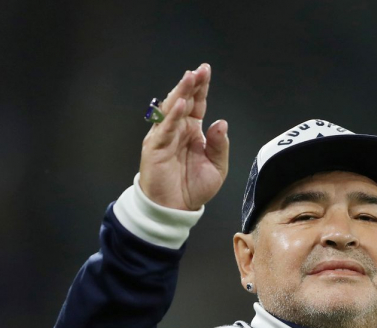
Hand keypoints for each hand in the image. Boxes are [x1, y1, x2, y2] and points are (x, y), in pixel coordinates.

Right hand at [138, 63, 228, 210]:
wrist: (176, 209)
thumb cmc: (194, 187)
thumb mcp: (217, 167)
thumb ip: (220, 145)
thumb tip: (221, 122)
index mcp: (193, 130)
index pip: (197, 103)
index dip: (201, 87)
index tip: (206, 70)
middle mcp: (178, 129)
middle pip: (184, 101)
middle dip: (190, 85)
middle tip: (199, 70)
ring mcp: (164, 137)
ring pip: (172, 110)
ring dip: (180, 93)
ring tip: (189, 78)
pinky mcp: (155, 148)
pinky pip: (164, 129)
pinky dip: (171, 117)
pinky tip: (180, 104)